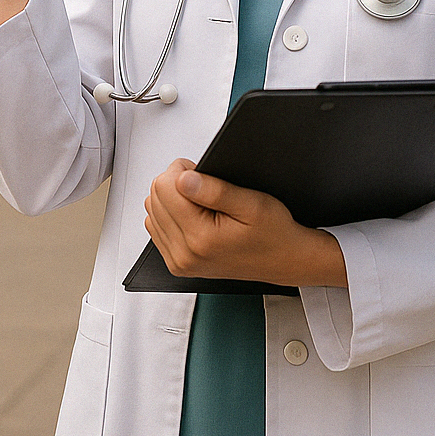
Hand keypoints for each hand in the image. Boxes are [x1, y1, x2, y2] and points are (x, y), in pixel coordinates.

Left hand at [144, 158, 347, 288]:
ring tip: (202, 203)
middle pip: (154, 197)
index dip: (182, 171)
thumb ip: (215, 191)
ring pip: (151, 211)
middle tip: (205, 187)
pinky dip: (170, 215)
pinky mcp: (178, 264)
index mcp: (200, 238)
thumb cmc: (273, 232)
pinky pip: (156, 227)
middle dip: (176, 183)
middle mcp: (184, 255)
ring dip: (172, 200)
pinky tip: (194, 216)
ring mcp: (179, 262)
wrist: (283, 260)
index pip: (164, 187)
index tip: (203, 174)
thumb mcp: (251, 204)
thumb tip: (182, 178)